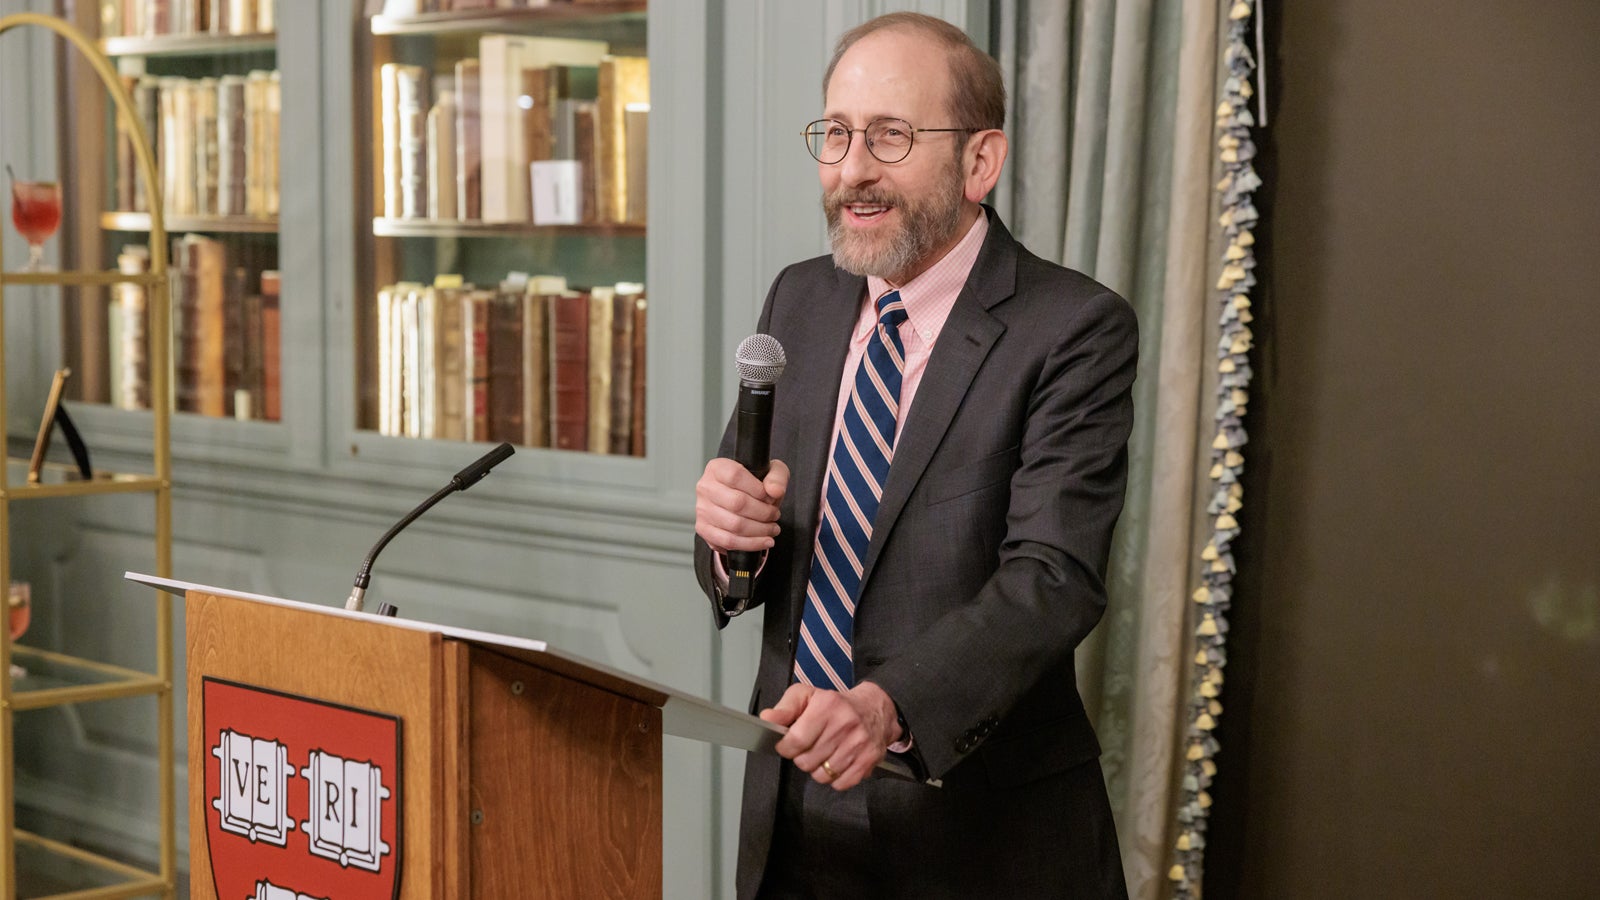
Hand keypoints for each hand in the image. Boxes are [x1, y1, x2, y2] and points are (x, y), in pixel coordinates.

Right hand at [695, 458, 788, 553]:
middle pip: (736, 503)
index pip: (736, 476)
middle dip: (763, 513)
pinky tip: (763, 541)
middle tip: (775, 515)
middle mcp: (705, 487)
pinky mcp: (703, 528)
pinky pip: (728, 541)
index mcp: (717, 468)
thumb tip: (775, 491)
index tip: (770, 497)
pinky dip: (750, 544)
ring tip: (772, 529)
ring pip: (734, 525)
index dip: (758, 489)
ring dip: (759, 530)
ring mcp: (702, 509)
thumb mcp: (771, 472)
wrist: (741, 499)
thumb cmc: (755, 485)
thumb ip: (777, 477)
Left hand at [760, 681, 901, 790]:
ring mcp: (858, 744)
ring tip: (824, 753)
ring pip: (822, 776)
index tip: (788, 744)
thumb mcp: (806, 696)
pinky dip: (835, 778)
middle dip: (802, 757)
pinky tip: (837, 762)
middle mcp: (845, 724)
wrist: (874, 709)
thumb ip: (784, 708)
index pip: (796, 740)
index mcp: (827, 706)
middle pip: (806, 762)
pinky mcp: (868, 760)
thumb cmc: (834, 704)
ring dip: (818, 769)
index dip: (786, 747)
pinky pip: (840, 784)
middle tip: (810, 746)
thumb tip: (767, 719)